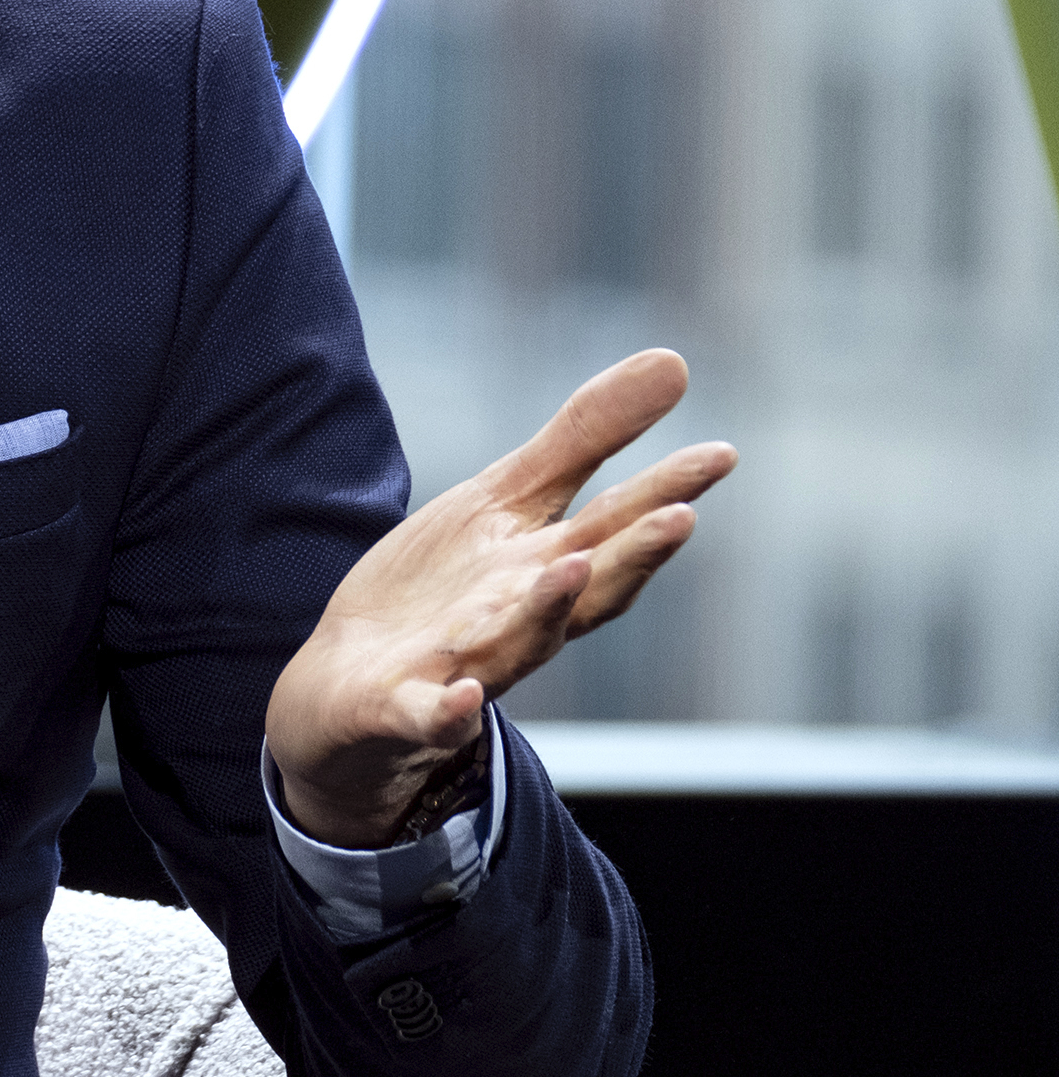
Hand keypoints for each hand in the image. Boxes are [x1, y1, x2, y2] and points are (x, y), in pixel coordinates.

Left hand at [266, 349, 735, 847]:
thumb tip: (674, 362)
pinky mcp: (406, 705)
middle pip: (587, 591)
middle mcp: (522, 621)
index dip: (667, 494)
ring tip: (572, 564)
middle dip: (632, 557)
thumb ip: (585, 441)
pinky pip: (431, 713)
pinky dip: (449, 708)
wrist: (356, 680)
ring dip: (546, 610)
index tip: (721, 452)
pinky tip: (461, 694)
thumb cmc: (450, 586)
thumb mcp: (508, 501)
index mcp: (550, 568)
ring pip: (519, 645)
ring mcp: (467, 665)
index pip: (617, 528)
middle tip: (680, 516)